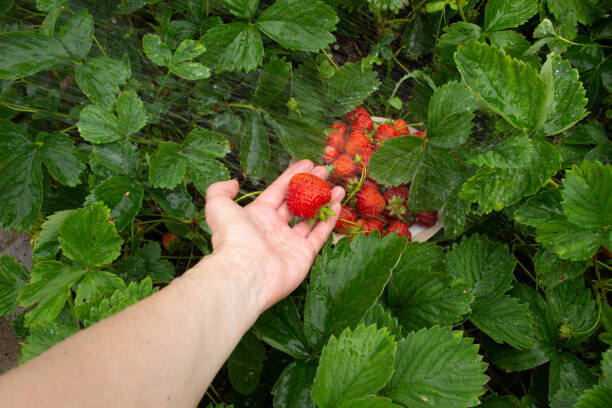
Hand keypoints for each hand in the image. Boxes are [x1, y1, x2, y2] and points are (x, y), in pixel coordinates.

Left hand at [203, 160, 344, 310]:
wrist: (245, 273)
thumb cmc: (232, 238)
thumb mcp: (218, 206)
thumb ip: (221, 190)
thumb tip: (233, 183)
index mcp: (257, 215)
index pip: (278, 191)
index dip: (292, 176)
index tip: (307, 163)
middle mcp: (274, 228)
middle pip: (296, 203)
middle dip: (311, 187)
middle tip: (324, 172)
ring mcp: (290, 242)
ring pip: (311, 218)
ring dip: (324, 202)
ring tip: (338, 188)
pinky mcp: (304, 255)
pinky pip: (319, 235)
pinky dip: (329, 220)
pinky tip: (337, 204)